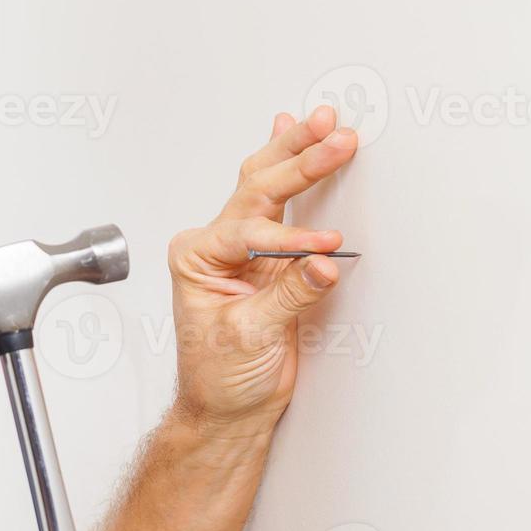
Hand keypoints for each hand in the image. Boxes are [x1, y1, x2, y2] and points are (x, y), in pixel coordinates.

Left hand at [168, 105, 357, 435]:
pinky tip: (292, 135)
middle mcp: (214, 246)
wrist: (226, 407)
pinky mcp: (268, 258)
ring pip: (266, 186)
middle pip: (257, 190)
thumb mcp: (253, 337)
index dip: (289, 238)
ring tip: (324, 122)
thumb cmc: (219, 377)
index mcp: (196, 258)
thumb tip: (322, 264)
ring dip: (297, 153)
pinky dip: (292, 171)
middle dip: (298, 161)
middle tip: (334, 135)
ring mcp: (240, 248)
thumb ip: (289, 297)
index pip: (248, 231)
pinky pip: (281, 206)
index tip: (325, 245)